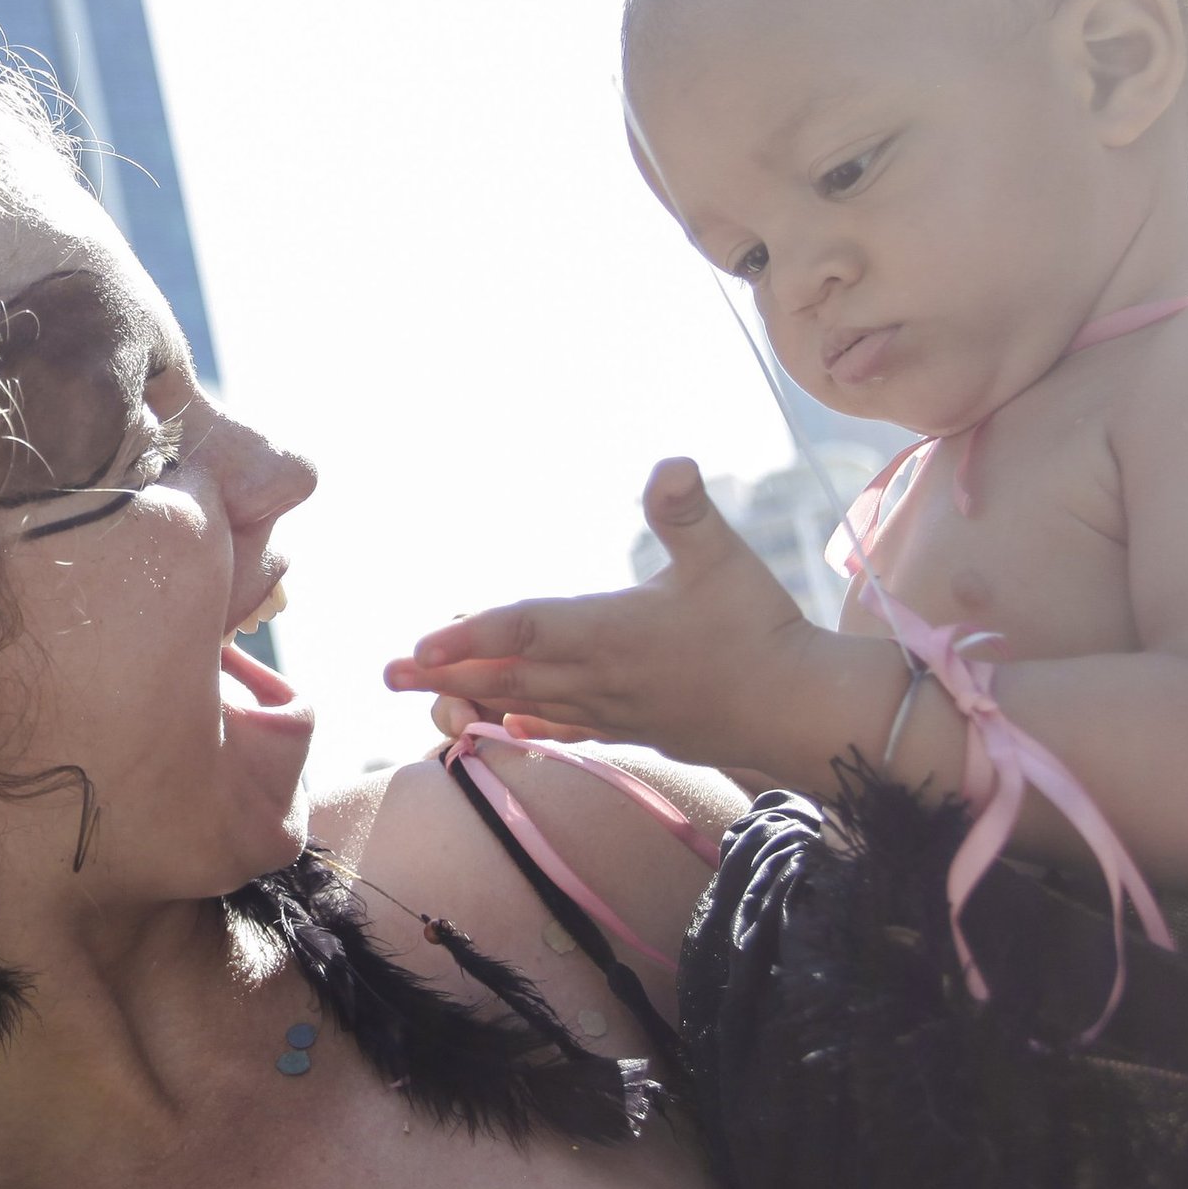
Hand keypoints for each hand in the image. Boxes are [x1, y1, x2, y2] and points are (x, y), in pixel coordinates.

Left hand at [385, 458, 837, 775]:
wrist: (800, 711)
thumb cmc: (762, 629)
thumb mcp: (725, 559)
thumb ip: (687, 511)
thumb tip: (672, 460)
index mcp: (611, 631)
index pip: (525, 631)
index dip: (471, 636)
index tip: (420, 643)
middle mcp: (600, 676)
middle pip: (508, 674)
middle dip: (445, 673)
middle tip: (387, 674)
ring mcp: (614, 708)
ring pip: (530, 704)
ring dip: (476, 696)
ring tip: (428, 698)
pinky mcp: (636, 728)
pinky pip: (570, 729)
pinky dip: (534, 726)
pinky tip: (510, 728)